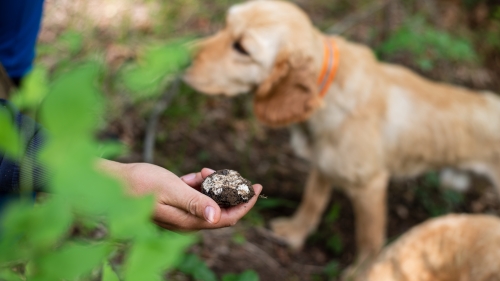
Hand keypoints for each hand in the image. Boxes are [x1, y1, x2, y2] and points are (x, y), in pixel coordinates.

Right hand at [98, 159, 262, 230]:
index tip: (257, 187)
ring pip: (208, 200)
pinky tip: (192, 175)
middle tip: (225, 173)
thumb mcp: (170, 190)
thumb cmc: (139, 184)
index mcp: (188, 222)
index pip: (227, 219)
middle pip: (220, 210)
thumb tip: (217, 217)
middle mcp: (187, 221)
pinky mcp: (175, 204)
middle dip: (227, 191)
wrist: (114, 181)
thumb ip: (194, 202)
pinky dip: (198, 184)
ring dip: (211, 185)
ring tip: (203, 172)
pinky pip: (196, 196)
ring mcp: (181, 213)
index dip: (245, 205)